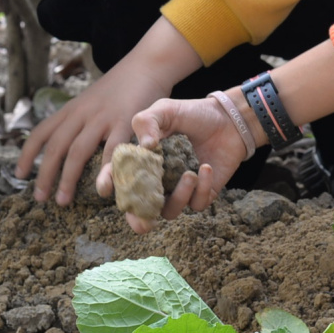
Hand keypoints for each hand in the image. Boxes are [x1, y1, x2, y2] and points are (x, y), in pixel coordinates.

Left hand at [18, 54, 174, 205]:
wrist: (147, 64)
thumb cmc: (120, 88)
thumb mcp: (91, 101)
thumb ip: (79, 120)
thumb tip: (66, 146)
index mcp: (71, 109)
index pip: (41, 132)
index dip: (27, 154)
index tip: (19, 174)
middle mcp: (82, 114)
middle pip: (56, 146)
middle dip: (44, 174)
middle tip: (39, 197)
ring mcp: (103, 118)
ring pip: (78, 151)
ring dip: (67, 178)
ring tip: (62, 200)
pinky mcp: (126, 122)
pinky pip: (113, 151)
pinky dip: (106, 172)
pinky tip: (102, 189)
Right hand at [119, 93, 256, 231]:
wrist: (228, 119)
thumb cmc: (192, 114)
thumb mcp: (165, 110)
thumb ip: (147, 121)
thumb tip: (145, 146)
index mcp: (143, 161)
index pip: (120, 176)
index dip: (109, 184)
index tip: (106, 187)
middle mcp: (157, 180)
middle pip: (140, 209)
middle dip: (138, 219)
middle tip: (142, 222)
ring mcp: (178, 189)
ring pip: (170, 211)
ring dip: (179, 197)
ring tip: (189, 175)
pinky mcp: (201, 194)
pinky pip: (196, 204)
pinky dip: (201, 189)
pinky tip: (205, 168)